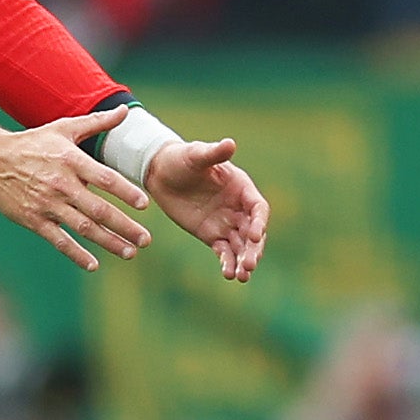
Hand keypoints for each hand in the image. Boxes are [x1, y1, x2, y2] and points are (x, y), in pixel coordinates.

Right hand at [0, 108, 149, 271]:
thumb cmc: (34, 143)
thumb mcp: (64, 128)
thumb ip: (98, 122)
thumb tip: (125, 110)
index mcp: (71, 160)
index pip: (105, 178)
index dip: (126, 192)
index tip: (144, 204)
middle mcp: (61, 184)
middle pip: (98, 209)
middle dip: (124, 226)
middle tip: (145, 239)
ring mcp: (47, 204)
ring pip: (83, 228)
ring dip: (108, 242)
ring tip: (130, 252)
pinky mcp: (34, 219)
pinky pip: (58, 240)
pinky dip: (76, 253)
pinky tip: (93, 264)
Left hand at [147, 136, 269, 282]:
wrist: (160, 172)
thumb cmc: (181, 158)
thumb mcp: (196, 155)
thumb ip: (213, 153)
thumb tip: (230, 143)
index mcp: (241, 188)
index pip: (258, 208)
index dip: (259, 222)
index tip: (255, 236)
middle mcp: (238, 207)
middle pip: (253, 232)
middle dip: (254, 249)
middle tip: (250, 264)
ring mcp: (226, 223)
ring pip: (241, 245)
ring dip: (244, 260)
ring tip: (242, 276)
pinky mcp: (211, 235)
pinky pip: (224, 251)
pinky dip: (227, 262)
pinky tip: (228, 274)